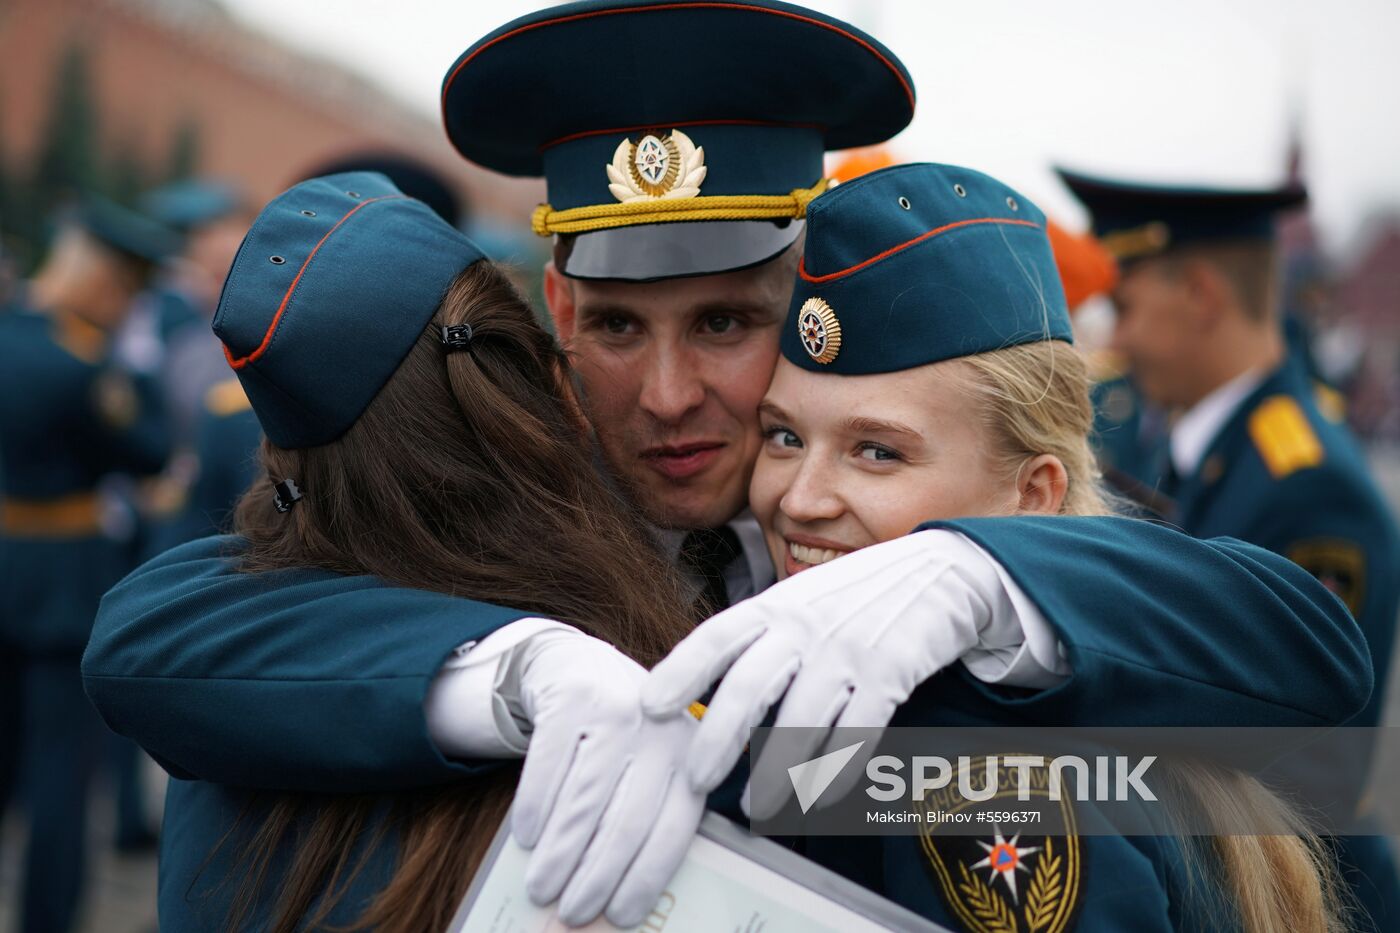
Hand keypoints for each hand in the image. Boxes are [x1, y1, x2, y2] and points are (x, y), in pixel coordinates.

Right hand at [511, 631, 704, 927]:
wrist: (580, 668)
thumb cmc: (617, 739)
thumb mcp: (647, 766)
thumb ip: (645, 817)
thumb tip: (619, 900)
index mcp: (690, 756)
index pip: (674, 828)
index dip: (646, 877)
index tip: (620, 916)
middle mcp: (661, 729)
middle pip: (626, 821)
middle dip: (596, 877)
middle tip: (572, 913)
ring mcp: (618, 707)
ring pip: (583, 801)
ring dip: (559, 854)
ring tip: (542, 887)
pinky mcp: (573, 696)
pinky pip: (548, 767)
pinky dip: (534, 810)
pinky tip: (525, 838)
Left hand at [642, 530, 1000, 816]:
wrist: (938, 572)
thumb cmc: (853, 599)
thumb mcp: (796, 605)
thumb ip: (754, 643)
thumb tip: (696, 696)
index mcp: (774, 607)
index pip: (716, 636)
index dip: (680, 671)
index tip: (651, 707)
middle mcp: (806, 625)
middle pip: (751, 685)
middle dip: (719, 738)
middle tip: (695, 782)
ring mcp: (849, 648)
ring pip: (803, 718)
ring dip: (777, 770)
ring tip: (757, 806)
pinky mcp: (892, 672)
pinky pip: (858, 730)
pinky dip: (837, 768)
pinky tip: (819, 796)